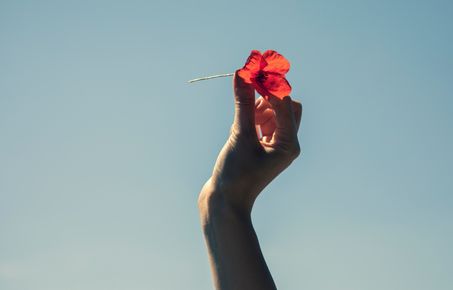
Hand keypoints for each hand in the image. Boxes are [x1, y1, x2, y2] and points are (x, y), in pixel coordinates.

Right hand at [199, 71, 301, 215]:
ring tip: (240, 116)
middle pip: (284, 107)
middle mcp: (286, 144)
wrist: (224, 202)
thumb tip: (242, 74)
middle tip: (247, 86)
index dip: (271, 86)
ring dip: (257, 107)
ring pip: (271, 114)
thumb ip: (243, 103)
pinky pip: (260, 124)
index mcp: (289, 144)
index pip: (286, 104)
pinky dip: (250, 118)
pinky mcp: (260, 147)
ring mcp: (273, 146)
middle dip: (266, 97)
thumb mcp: (240, 135)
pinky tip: (238, 125)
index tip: (253, 71)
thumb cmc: (236, 174)